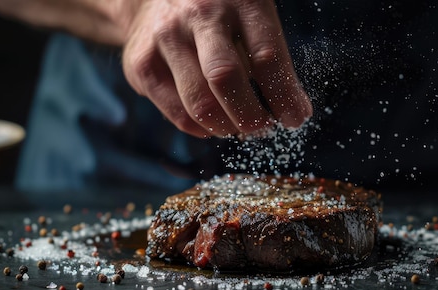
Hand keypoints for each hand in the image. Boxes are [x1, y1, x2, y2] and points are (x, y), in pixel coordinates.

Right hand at [122, 0, 312, 137]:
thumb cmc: (218, 14)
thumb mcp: (250, 17)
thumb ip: (270, 57)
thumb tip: (295, 111)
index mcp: (239, 0)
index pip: (266, 56)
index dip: (284, 96)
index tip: (295, 118)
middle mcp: (199, 15)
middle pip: (225, 78)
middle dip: (250, 116)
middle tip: (262, 128)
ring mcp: (166, 39)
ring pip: (199, 103)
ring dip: (226, 127)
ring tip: (237, 126)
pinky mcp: (142, 64)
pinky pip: (177, 114)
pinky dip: (201, 129)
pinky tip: (213, 123)